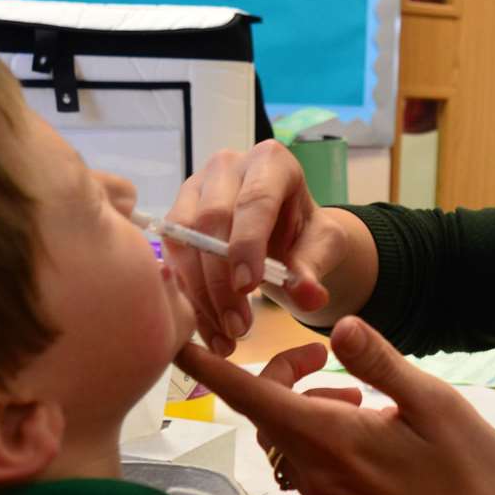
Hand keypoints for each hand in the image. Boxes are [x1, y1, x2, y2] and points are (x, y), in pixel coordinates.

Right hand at [167, 141, 351, 354]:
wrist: (287, 236)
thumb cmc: (306, 234)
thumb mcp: (323, 248)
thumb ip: (314, 269)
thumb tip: (311, 297)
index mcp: (272, 162)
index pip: (254, 200)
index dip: (247, 245)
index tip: (248, 288)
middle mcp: (227, 166)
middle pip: (211, 220)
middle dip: (222, 279)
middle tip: (239, 326)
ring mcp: (196, 187)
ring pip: (183, 239)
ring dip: (200, 292)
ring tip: (226, 332)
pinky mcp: (176, 215)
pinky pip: (171, 255)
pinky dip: (188, 294)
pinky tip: (207, 325)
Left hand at [175, 317, 494, 494]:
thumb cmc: (470, 468)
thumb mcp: (434, 403)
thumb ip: (380, 363)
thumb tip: (339, 326)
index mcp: (334, 441)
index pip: (252, 397)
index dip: (211, 369)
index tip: (179, 343)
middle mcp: (316, 475)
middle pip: (267, 413)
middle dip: (282, 376)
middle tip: (327, 357)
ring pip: (286, 439)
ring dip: (306, 407)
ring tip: (360, 398)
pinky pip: (305, 465)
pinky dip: (320, 437)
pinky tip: (366, 431)